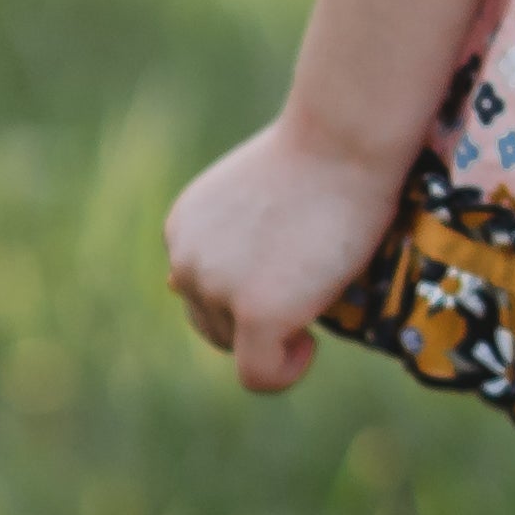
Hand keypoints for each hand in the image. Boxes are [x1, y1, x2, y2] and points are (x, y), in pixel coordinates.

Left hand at [164, 118, 406, 394]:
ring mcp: (217, 289)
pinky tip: (311, 342)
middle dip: (257, 318)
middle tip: (310, 282)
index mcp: (181, 230)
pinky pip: (260, 376)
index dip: (246, 290)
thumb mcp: (249, 193)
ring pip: (237, 350)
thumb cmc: (315, 155)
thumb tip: (171, 286)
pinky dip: (286, 370)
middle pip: (213, 325)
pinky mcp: (256, 314)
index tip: (291, 263)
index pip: (200, 292)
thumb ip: (219, 240)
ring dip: (275, 338)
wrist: (343, 139)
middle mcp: (185, 261)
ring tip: (316, 297)